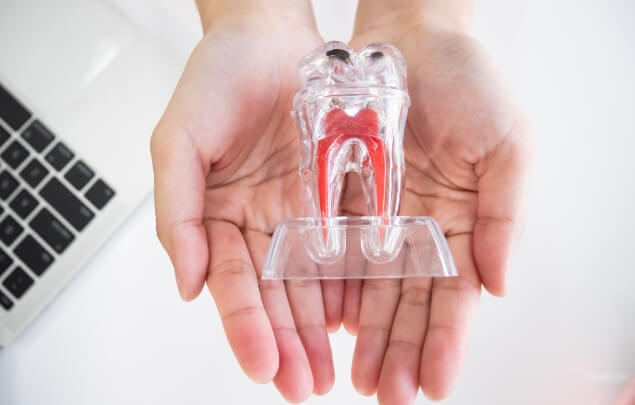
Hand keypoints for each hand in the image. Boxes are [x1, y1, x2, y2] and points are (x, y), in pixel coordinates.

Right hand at [151, 2, 336, 400]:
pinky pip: (345, 246)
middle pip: (273, 294)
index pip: (231, 284)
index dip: (244, 327)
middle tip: (303, 386)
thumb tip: (186, 284)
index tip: (262, 366)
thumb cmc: (218, 76)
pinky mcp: (335, 195)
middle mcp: (260, 222)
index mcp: (219, 216)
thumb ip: (177, 213)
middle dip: (288, 343)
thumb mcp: (179, 140)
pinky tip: (357, 318)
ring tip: (332, 370)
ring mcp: (300, 211)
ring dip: (320, 328)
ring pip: (311, 281)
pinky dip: (349, 283)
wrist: (269, 33)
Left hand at [340, 3, 533, 403]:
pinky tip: (331, 325)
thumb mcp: (507, 146)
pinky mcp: (347, 201)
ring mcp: (383, 219)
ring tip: (355, 378)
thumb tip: (497, 286)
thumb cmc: (469, 84)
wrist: (413, 40)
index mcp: (465, 224)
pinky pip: (339, 252)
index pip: (455, 297)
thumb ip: (504, 218)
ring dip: (367, 335)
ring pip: (373, 289)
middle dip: (400, 351)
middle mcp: (422, 230)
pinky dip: (336, 289)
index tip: (434, 384)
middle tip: (386, 395)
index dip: (446, 342)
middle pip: (410, 304)